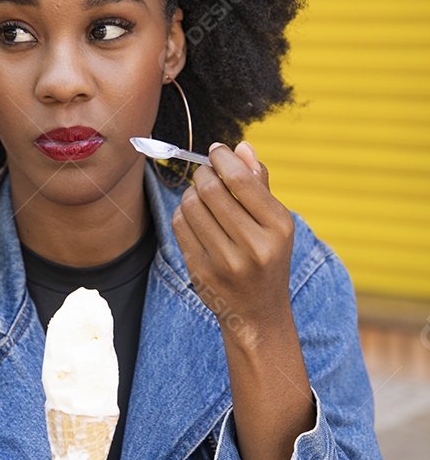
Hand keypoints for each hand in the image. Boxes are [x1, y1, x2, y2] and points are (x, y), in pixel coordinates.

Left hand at [171, 141, 294, 343]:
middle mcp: (254, 246)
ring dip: (191, 193)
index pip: (241, 180)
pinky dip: (183, 213)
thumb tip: (241, 146)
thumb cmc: (267, 256)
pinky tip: (196, 218)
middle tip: (205, 173)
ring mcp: (226, 262)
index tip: (216, 150)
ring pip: (190, 205)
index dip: (222, 158)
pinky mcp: (201, 271)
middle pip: (211, 189)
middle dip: (203, 173)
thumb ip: (259, 182)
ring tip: (202, 197)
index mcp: (279, 227)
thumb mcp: (275, 222)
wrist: (257, 313)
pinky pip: (180, 225)